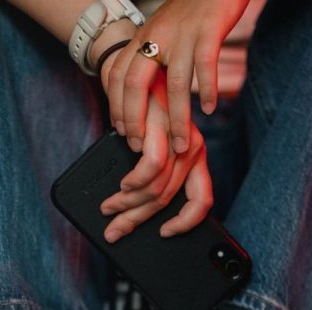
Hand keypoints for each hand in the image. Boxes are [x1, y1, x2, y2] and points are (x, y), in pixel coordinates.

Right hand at [99, 71, 212, 242]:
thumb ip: (152, 173)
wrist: (137, 74)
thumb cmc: (144, 115)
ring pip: (156, 189)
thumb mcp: (154, 147)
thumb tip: (135, 207)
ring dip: (128, 204)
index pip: (201, 201)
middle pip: (168, 200)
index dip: (185, 224)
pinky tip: (122, 184)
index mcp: (194, 158)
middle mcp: (192, 151)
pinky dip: (133, 181)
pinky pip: (150, 168)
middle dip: (136, 220)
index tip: (165, 233)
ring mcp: (179, 139)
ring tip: (109, 207)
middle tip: (115, 230)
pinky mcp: (162, 128)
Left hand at [106, 0, 248, 152]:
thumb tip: (143, 95)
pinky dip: (208, 91)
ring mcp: (182, 35)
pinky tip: (209, 110)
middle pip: (136, 84)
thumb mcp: (159, 32)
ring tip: (181, 144)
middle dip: (136, 119)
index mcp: (141, 38)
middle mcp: (156, 37)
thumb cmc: (187, 12)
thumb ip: (149, 59)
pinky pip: (205, 67)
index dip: (116, 106)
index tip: (122, 132)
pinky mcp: (208, 31)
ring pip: (174, 84)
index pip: (117, 76)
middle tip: (141, 146)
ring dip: (176, 119)